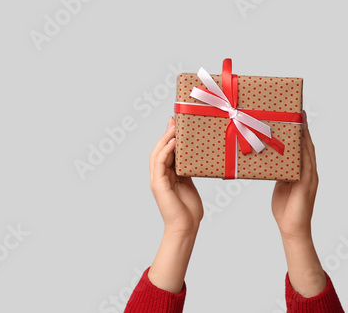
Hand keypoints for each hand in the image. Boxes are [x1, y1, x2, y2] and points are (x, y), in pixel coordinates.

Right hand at [150, 117, 201, 235]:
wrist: (185, 228)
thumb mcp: (189, 184)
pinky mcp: (158, 184)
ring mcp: (157, 179)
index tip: (176, 124)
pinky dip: (165, 151)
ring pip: (157, 153)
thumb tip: (190, 157)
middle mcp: (158, 175)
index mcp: (165, 175)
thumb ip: (187, 170)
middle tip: (174, 120)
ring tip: (174, 128)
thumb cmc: (189, 210)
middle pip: (159, 149)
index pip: (165, 151)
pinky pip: (160, 163)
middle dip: (166, 134)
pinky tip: (173, 143)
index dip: (168, 137)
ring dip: (165, 139)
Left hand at [272, 115, 317, 240]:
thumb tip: (270, 157)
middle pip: (307, 146)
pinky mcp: (306, 185)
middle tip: (298, 111)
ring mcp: (309, 178)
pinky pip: (305, 165)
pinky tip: (300, 143)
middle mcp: (308, 172)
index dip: (300, 131)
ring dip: (305, 136)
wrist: (292, 228)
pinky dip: (303, 153)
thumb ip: (279, 170)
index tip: (295, 115)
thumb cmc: (284, 207)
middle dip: (303, 128)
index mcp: (302, 171)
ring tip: (300, 121)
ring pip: (308, 153)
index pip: (302, 147)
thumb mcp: (279, 183)